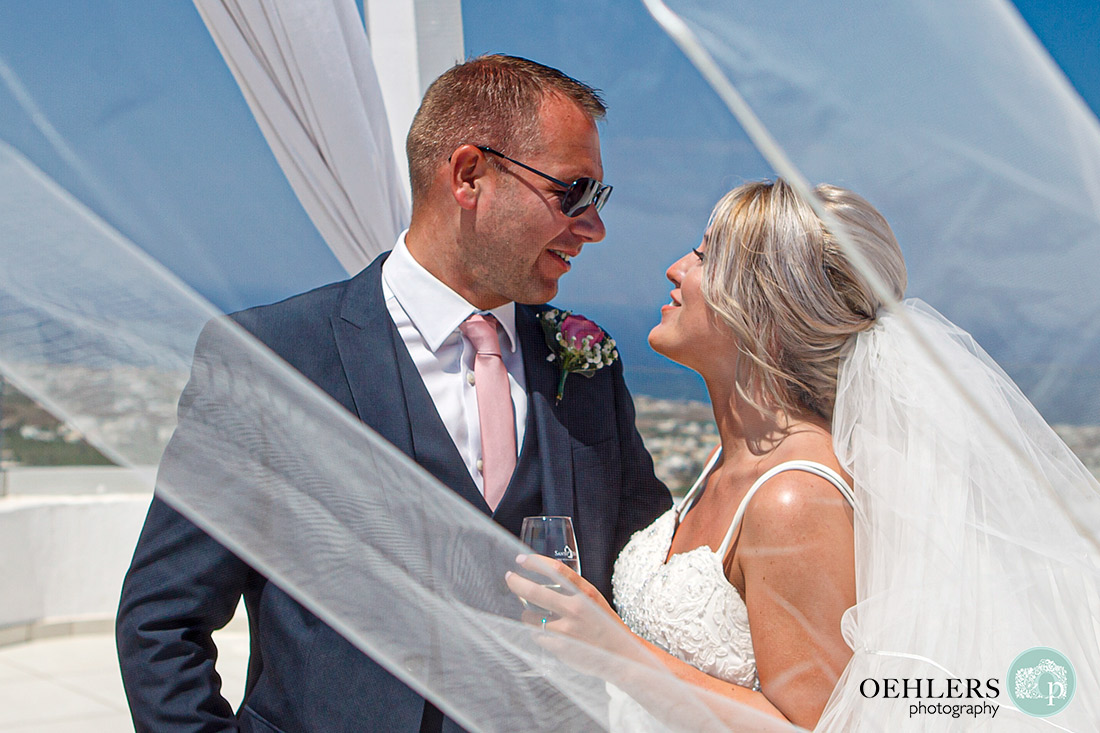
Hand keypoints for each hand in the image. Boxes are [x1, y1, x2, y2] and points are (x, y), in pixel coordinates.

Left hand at [504, 554, 631, 656]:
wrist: (620, 655)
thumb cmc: (604, 624)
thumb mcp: (594, 600)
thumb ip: (573, 590)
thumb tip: (544, 579)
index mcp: (586, 593)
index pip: (557, 571)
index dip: (536, 562)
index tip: (521, 559)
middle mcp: (575, 609)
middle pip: (535, 592)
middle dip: (516, 583)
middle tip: (510, 577)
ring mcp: (567, 629)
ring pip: (530, 617)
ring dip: (528, 615)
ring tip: (535, 616)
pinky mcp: (560, 647)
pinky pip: (536, 636)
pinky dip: (537, 633)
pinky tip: (548, 634)